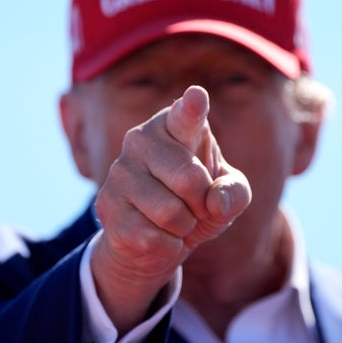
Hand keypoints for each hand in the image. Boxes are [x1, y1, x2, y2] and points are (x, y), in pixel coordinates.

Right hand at [91, 85, 251, 332]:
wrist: (154, 240)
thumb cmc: (195, 203)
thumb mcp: (227, 195)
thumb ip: (235, 193)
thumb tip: (215, 202)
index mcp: (173, 126)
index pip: (185, 116)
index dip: (192, 107)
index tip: (197, 96)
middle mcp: (140, 139)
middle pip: (190, 178)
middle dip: (202, 203)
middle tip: (195, 205)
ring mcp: (119, 172)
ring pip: (171, 212)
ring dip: (184, 226)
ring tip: (174, 220)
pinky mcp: (106, 206)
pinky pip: (152, 237)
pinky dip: (167, 245)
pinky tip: (156, 236)